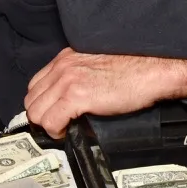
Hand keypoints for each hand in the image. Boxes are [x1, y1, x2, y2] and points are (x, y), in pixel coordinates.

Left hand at [24, 48, 186, 137]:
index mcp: (68, 56)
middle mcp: (64, 65)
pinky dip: (56, 131)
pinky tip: (69, 130)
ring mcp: (68, 80)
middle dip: (43, 115)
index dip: (43, 103)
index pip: (36, 84)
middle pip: (32, 99)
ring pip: (36, 112)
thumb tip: (68, 97)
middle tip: (58, 124)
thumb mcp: (98, 63)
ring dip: (48, 124)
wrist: (154, 70)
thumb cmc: (135, 68)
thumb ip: (78, 73)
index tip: (53, 113)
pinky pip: (50, 121)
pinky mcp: (77, 96)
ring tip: (65, 128)